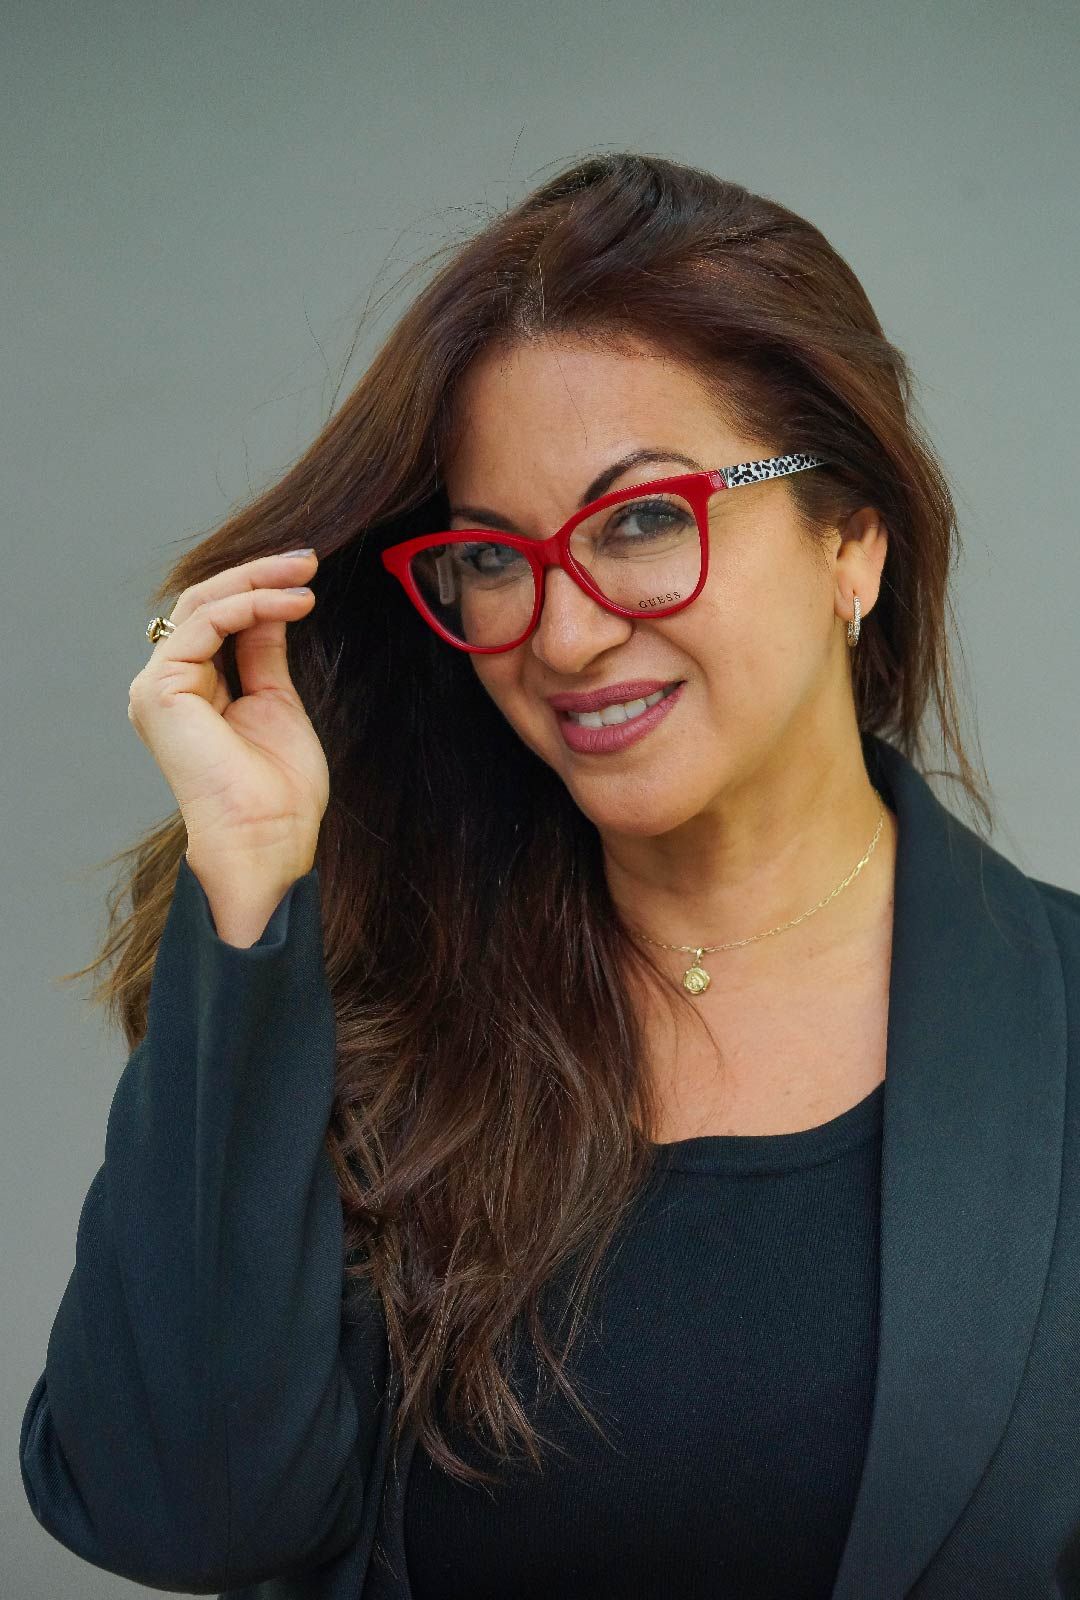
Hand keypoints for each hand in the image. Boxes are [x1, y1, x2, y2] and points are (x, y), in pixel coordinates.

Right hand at [128, 551, 327, 894]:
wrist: (267, 837)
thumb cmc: (277, 790)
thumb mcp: (276, 701)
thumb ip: (264, 652)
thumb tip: (272, 606)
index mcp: (191, 690)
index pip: (217, 619)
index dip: (259, 590)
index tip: (306, 575)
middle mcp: (166, 685)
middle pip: (204, 604)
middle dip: (258, 575)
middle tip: (306, 560)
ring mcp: (157, 687)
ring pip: (201, 605)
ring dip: (257, 583)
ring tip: (305, 578)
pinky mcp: (160, 690)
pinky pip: (203, 626)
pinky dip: (248, 606)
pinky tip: (288, 604)